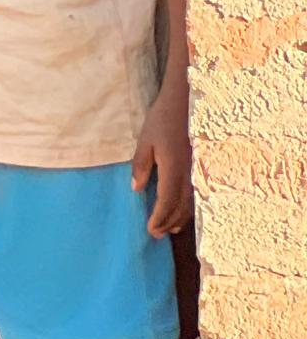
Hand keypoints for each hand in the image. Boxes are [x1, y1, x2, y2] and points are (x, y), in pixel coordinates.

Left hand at [132, 83, 192, 235]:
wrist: (187, 103)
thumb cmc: (162, 120)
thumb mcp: (144, 141)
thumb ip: (140, 166)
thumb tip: (136, 189)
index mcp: (173, 168)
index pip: (167, 201)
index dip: (159, 218)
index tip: (151, 230)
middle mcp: (190, 174)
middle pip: (181, 207)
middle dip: (168, 222)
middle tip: (156, 234)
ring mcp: (199, 172)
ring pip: (192, 203)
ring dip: (179, 217)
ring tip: (167, 227)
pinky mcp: (202, 168)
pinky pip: (197, 194)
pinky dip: (188, 207)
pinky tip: (181, 210)